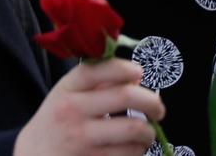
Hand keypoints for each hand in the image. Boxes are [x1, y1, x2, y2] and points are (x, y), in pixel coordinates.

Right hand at [14, 59, 163, 155]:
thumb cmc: (57, 120)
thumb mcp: (68, 94)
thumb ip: (99, 82)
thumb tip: (136, 78)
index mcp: (68, 89)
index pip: (100, 69)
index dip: (126, 68)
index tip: (140, 73)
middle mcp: (72, 112)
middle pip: (126, 96)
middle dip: (152, 102)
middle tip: (158, 109)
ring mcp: (81, 140)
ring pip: (133, 130)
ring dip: (148, 132)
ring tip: (147, 132)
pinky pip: (128, 155)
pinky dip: (137, 151)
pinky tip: (133, 148)